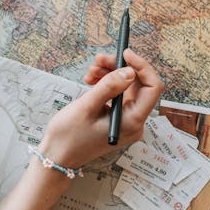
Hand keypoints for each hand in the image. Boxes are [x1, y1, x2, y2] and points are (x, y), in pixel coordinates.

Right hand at [38, 49, 163, 167]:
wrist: (57, 156)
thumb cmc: (69, 136)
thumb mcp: (87, 107)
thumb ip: (109, 87)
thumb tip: (130, 71)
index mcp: (132, 122)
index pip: (152, 88)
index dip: (141, 67)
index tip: (125, 53)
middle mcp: (134, 122)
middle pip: (138, 86)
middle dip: (120, 68)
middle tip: (99, 60)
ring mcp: (126, 122)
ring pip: (126, 89)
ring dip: (110, 75)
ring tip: (90, 72)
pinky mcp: (117, 120)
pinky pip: (118, 97)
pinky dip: (106, 86)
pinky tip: (91, 81)